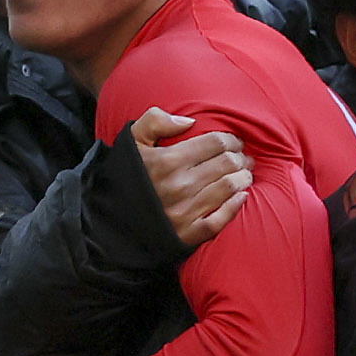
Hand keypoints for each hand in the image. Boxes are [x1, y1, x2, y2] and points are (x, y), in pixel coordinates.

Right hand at [131, 107, 250, 247]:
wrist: (109, 221)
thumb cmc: (124, 176)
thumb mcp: (131, 141)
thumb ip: (155, 120)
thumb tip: (189, 121)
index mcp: (168, 160)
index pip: (215, 144)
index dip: (231, 140)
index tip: (235, 142)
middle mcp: (180, 185)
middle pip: (227, 164)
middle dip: (241, 158)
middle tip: (245, 158)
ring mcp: (185, 211)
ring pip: (229, 188)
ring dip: (243, 178)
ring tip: (246, 174)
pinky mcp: (188, 234)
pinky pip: (221, 219)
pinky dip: (236, 205)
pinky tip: (242, 196)